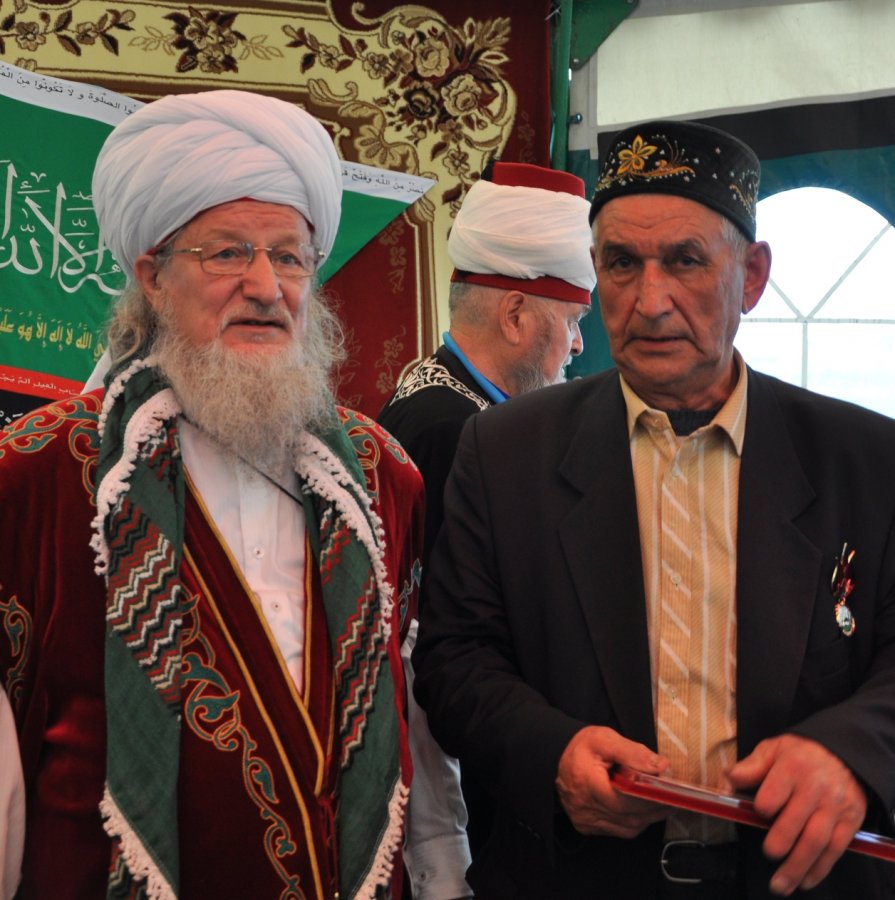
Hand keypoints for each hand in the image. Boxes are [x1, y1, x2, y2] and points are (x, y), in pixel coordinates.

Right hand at [555, 725, 668, 837]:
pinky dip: (635, 822)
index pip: (624, 800)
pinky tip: (645, 810)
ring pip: (627, 828)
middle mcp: (584, 808)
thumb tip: (660, 766)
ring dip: (649, 817)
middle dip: (655, 808)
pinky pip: (619, 830)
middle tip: (676, 798)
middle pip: (629, 817)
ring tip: (666, 804)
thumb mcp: (605, 739)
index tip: (670, 791)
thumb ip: (633, 752)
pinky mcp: (587, 827)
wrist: (557, 758)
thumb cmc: (581, 747)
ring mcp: (585, 820)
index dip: (650, 798)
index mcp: (587, 783)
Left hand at [727, 734, 866, 895]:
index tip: (758, 812)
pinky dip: (820, 869)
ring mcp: (834, 808)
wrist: (844, 754)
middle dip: (780, 843)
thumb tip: (730, 779)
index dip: (764, 806)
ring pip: (816, 842)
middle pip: (796, 822)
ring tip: (781, 884)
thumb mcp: (774, 748)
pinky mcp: (849, 822)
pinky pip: (835, 850)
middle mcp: (815, 789)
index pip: (775, 793)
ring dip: (798, 866)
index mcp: (792, 767)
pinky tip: (805, 880)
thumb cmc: (801, 753)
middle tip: (768, 854)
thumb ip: (752, 766)